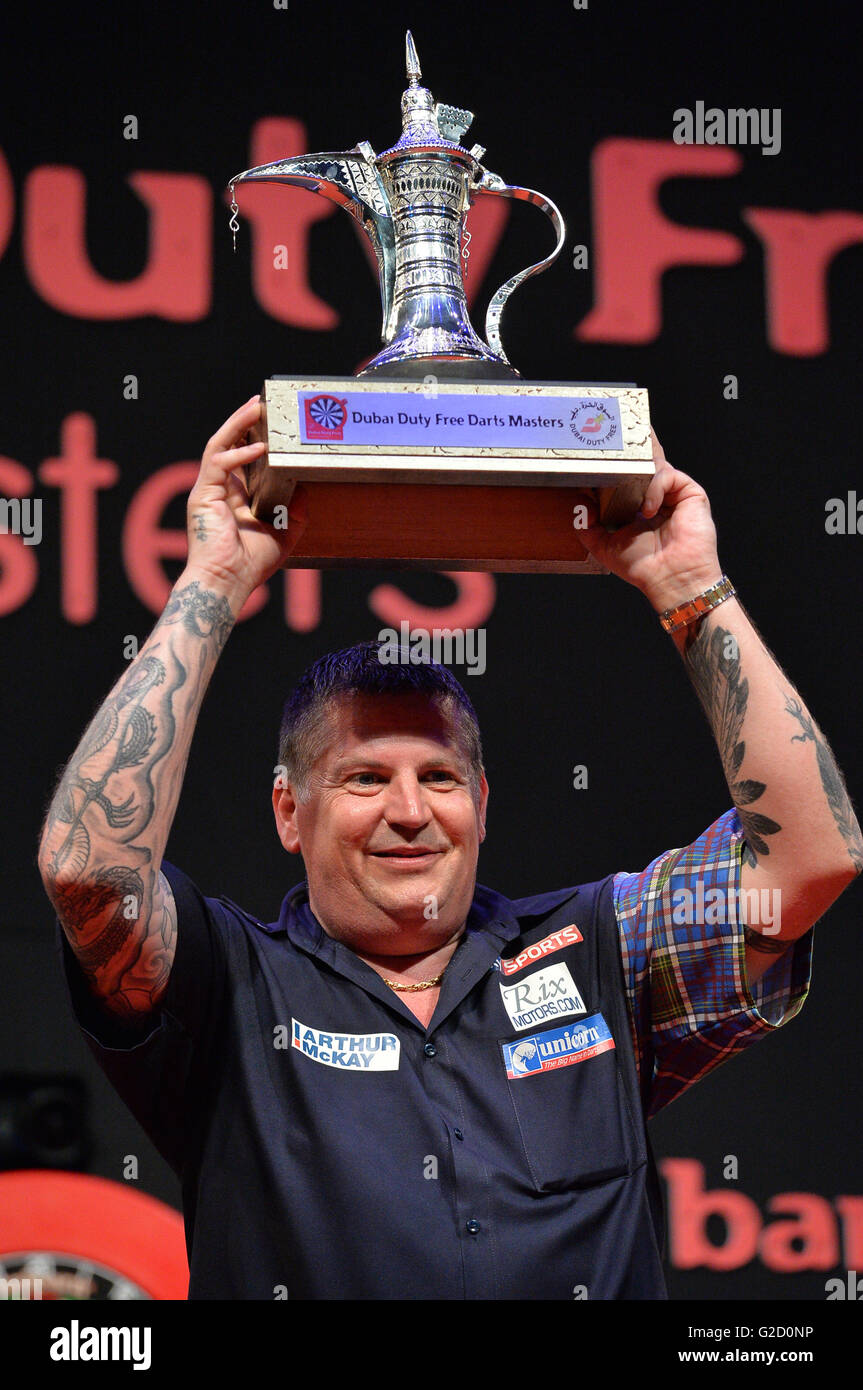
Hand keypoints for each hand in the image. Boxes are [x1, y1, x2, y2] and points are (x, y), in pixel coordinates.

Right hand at [185, 396, 307, 599]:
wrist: (229, 582)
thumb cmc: (251, 563)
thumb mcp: (285, 531)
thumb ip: (295, 508)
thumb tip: (306, 485)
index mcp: (235, 496)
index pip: (243, 456)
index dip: (254, 436)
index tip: (270, 420)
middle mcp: (220, 489)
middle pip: (229, 443)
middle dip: (244, 421)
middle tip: (261, 401)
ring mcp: (208, 490)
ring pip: (220, 445)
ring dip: (238, 424)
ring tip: (255, 407)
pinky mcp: (203, 495)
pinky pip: (219, 463)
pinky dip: (238, 454)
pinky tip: (257, 447)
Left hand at [571, 429, 722, 610]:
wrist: (669, 579)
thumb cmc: (642, 566)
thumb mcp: (603, 545)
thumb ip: (586, 526)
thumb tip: (579, 502)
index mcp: (637, 505)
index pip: (626, 475)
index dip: (615, 463)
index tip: (597, 454)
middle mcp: (656, 495)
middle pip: (644, 460)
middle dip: (630, 448)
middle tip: (613, 437)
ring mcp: (673, 493)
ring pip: (655, 463)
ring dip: (638, 471)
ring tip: (627, 489)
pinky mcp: (690, 493)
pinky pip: (668, 476)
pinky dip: (654, 488)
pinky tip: (648, 510)